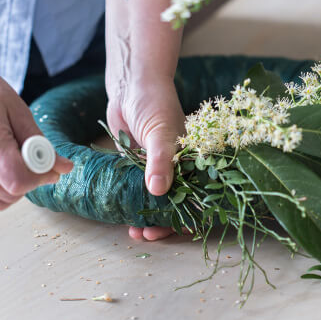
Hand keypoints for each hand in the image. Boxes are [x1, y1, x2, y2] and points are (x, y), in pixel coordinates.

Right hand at [0, 72, 73, 210]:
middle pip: (11, 193)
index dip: (42, 176)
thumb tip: (65, 168)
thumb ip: (42, 144)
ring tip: (17, 162)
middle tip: (34, 159)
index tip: (51, 166)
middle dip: (31, 180)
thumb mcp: (20, 113)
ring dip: (16, 188)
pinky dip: (1, 191)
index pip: (19, 180)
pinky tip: (6, 170)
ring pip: (0, 201)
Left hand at [106, 76, 184, 240]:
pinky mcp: (137, 164)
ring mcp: (155, 166)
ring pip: (154, 200)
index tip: (173, 229)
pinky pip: (136, 189)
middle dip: (163, 221)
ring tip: (134, 232)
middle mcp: (176, 165)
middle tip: (147, 234)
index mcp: (191, 159)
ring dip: (146, 216)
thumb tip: (158, 191)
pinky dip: (132, 203)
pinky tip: (123, 215)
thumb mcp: (161, 130)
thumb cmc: (154, 102)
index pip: (197, 193)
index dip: (188, 214)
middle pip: (175, 202)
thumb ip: (161, 160)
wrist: (131, 85)